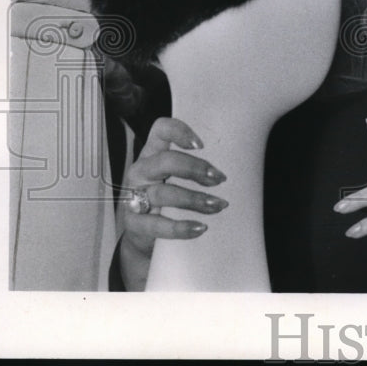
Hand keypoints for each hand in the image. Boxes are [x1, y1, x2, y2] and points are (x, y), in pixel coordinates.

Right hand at [118, 117, 227, 290]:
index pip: (161, 129)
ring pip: (163, 194)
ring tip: (218, 205)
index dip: (180, 132)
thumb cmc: (170, 199)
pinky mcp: (133, 223)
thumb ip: (196, 168)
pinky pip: (156, 225)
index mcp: (153, 152)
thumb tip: (233, 169)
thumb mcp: (177, 178)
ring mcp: (132, 196)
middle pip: (165, 161)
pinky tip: (200, 228)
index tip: (201, 145)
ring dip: (195, 199)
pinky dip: (181, 227)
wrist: (145, 236)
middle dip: (195, 168)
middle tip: (219, 178)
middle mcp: (140, 170)